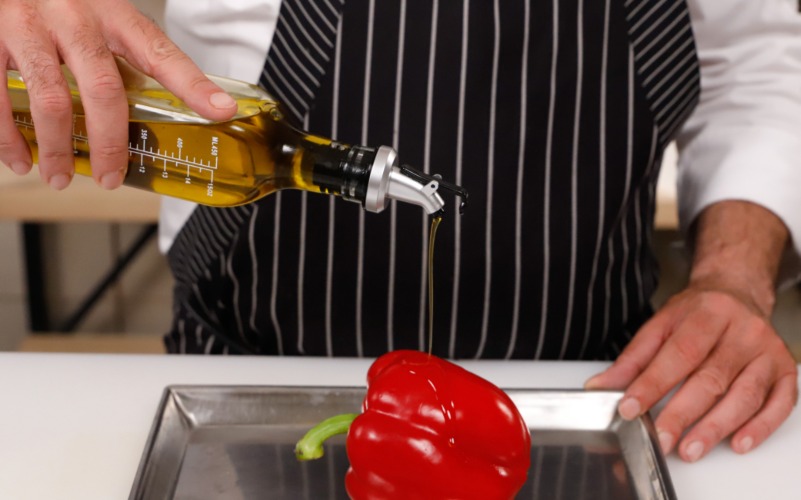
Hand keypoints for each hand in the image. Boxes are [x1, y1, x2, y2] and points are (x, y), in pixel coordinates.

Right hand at [0, 0, 236, 188]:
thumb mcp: (102, 12)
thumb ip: (126, 52)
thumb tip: (168, 101)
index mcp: (113, 13)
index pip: (160, 53)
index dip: (193, 85)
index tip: (222, 110)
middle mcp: (74, 16)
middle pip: (103, 87)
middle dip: (109, 142)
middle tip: (111, 177)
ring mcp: (29, 24)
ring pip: (50, 98)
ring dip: (57, 147)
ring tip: (60, 177)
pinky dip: (8, 135)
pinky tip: (19, 158)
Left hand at [587, 201, 798, 462]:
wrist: (737, 292)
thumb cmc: (696, 313)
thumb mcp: (660, 325)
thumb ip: (633, 358)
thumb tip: (601, 385)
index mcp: (706, 313)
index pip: (677, 354)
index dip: (652, 384)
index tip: (630, 408)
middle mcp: (742, 330)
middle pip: (710, 378)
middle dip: (682, 414)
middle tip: (660, 439)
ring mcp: (767, 351)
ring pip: (744, 395)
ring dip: (715, 427)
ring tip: (689, 449)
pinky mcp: (785, 369)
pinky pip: (779, 404)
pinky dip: (759, 427)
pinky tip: (737, 442)